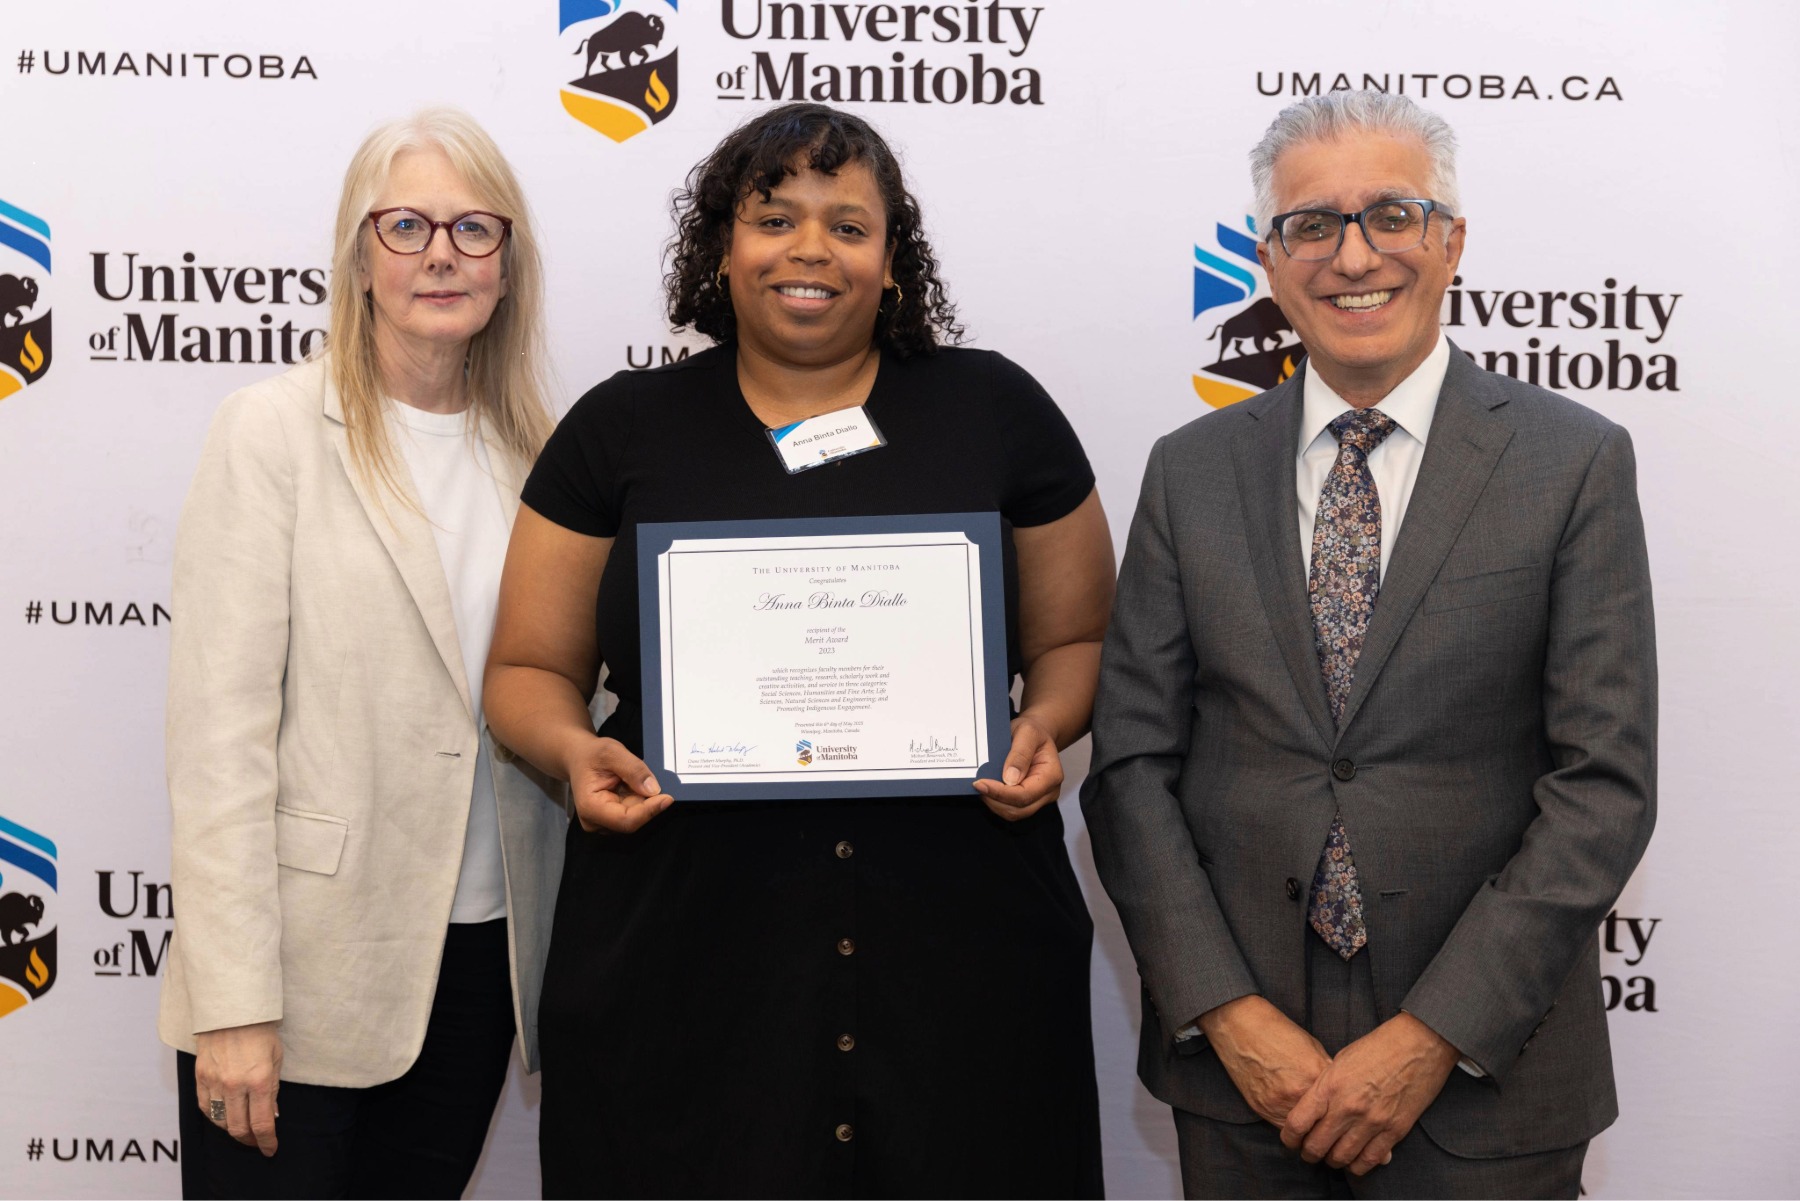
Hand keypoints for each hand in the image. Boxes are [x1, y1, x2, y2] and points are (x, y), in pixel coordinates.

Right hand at [193, 1022, 281, 1155]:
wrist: (232, 1010)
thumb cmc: (260, 1031)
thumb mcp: (276, 1058)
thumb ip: (273, 1089)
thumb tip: (271, 1115)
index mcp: (258, 1080)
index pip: (261, 1123)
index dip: (266, 1141)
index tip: (270, 1149)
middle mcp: (235, 1085)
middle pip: (237, 1128)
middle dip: (249, 1140)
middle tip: (257, 1142)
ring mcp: (214, 1082)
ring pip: (219, 1122)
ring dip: (231, 1131)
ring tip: (242, 1131)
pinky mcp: (200, 1077)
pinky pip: (205, 1107)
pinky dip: (214, 1118)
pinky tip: (223, 1118)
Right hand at [566, 735, 672, 832]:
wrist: (579, 758)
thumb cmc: (592, 755)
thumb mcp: (612, 752)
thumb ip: (633, 769)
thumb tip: (653, 789)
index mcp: (590, 807)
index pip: (626, 820)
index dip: (649, 811)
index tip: (667, 798)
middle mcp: (595, 822)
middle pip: (633, 821)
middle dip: (648, 803)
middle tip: (653, 781)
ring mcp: (603, 824)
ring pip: (636, 818)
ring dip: (644, 802)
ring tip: (634, 780)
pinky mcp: (611, 822)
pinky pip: (634, 815)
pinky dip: (640, 801)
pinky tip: (633, 787)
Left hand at [973, 714, 1062, 821]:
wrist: (1036, 735)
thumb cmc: (1032, 732)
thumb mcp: (1027, 732)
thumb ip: (1020, 754)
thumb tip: (1010, 779)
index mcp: (1052, 775)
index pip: (1024, 794)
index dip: (1000, 793)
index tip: (980, 783)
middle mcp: (1048, 792)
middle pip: (1018, 809)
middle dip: (994, 800)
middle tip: (977, 784)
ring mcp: (1039, 799)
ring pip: (1013, 813)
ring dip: (994, 803)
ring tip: (982, 786)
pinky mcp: (1029, 801)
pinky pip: (1010, 809)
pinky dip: (996, 802)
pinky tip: (988, 789)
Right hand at [1198, 995, 1332, 1125]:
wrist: (1238, 1026)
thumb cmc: (1275, 1030)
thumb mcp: (1311, 1046)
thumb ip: (1326, 1072)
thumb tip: (1338, 1091)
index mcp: (1316, 1074)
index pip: (1340, 1104)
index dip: (1343, 1108)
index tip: (1345, 1111)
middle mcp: (1298, 1092)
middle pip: (1324, 1122)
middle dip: (1329, 1124)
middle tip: (1334, 1124)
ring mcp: (1278, 1103)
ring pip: (1304, 1133)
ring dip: (1311, 1130)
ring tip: (1315, 1124)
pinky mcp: (1262, 1109)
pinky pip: (1284, 1128)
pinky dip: (1292, 1126)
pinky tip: (1296, 1117)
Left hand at [1280, 1011, 1459, 1175]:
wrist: (1419, 1044)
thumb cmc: (1377, 1047)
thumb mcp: (1340, 1060)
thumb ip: (1325, 1087)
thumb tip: (1313, 1109)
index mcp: (1329, 1086)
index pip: (1297, 1123)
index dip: (1289, 1138)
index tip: (1290, 1140)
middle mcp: (1347, 1107)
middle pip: (1316, 1146)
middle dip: (1309, 1153)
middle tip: (1310, 1152)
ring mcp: (1372, 1122)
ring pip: (1342, 1158)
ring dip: (1333, 1161)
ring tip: (1331, 1156)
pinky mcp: (1395, 1131)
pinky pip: (1370, 1160)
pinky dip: (1358, 1166)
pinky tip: (1354, 1162)